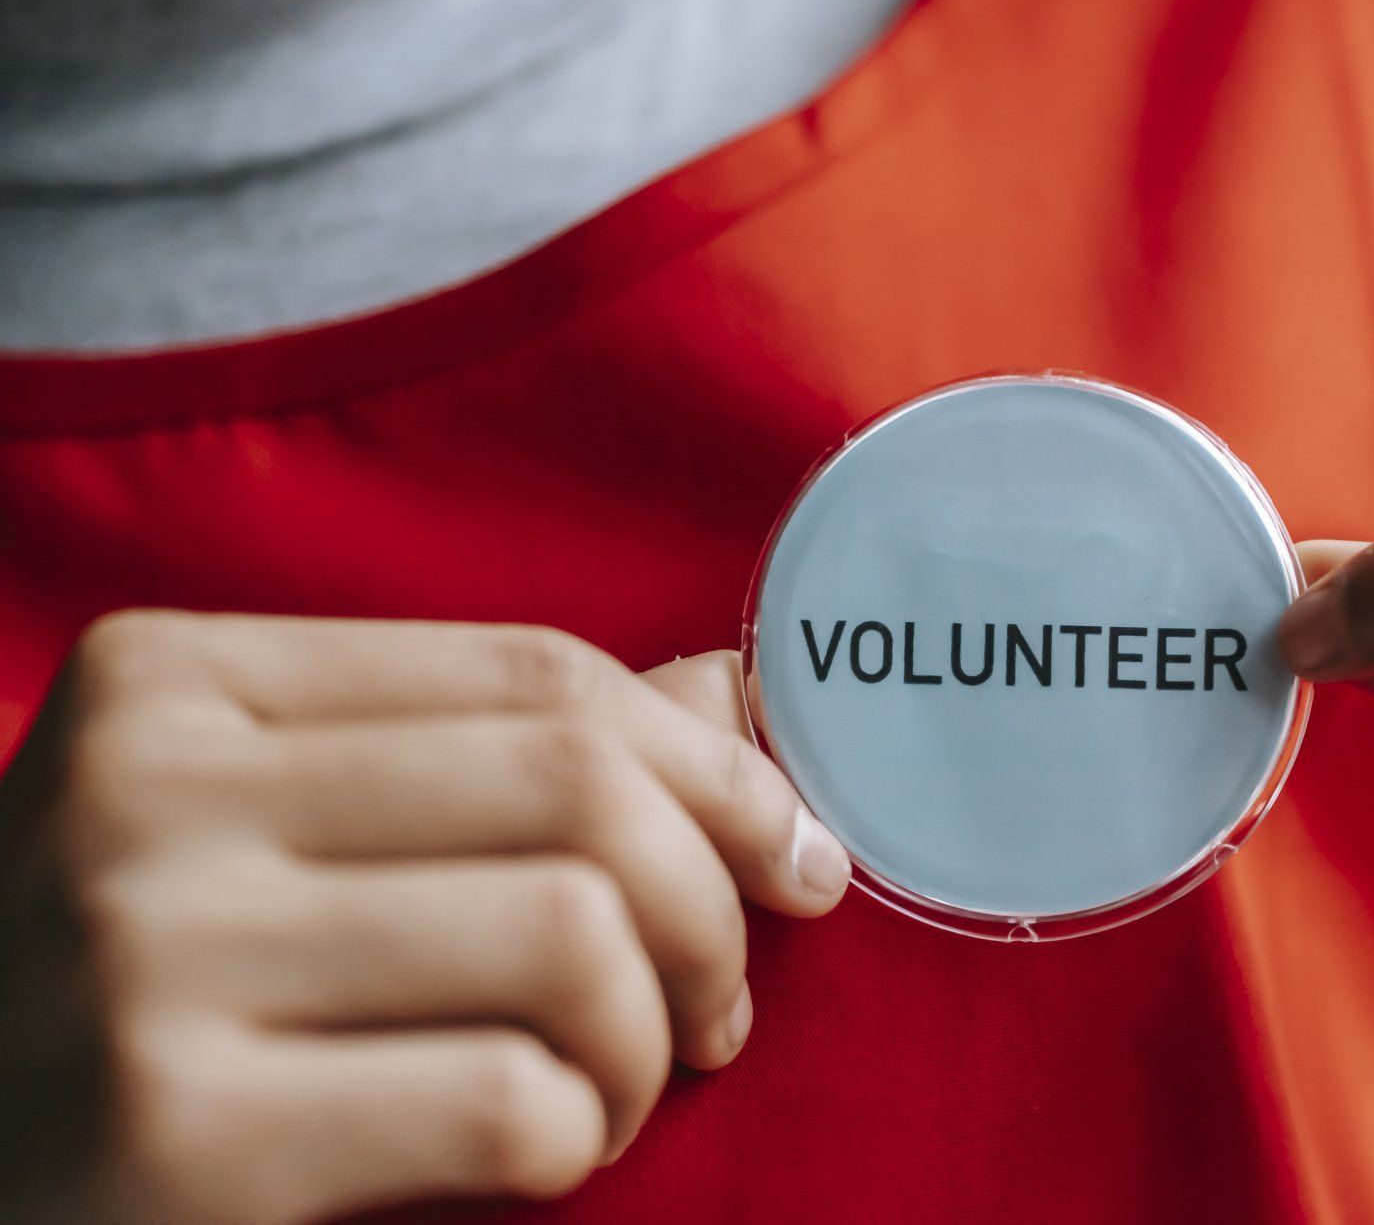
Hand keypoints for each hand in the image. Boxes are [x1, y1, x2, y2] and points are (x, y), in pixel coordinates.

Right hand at [0, 613, 848, 1224]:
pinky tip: (547, 1154)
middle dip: (712, 898)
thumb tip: (734, 694)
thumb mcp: (265, 833)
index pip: (534, 674)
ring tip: (627, 1082)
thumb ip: (485, 757)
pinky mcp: (169, 1140)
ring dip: (654, 1031)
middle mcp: (144, 792)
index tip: (789, 845)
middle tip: (725, 992)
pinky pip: (506, 1101)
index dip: (707, 760)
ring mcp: (145, 960)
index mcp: (174, 681)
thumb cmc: (128, 992)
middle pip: (573, 786)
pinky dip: (579, 1135)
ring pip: (570, 936)